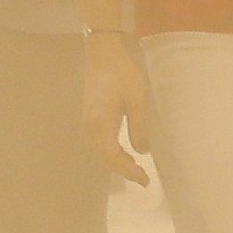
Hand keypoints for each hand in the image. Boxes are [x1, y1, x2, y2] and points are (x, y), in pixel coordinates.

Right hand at [82, 32, 153, 179]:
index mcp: (100, 123)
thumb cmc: (121, 73)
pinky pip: (100, 141)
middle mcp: (90, 126)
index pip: (113, 157)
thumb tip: (142, 152)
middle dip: (123, 170)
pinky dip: (113, 151)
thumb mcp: (136, 100)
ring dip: (118, 162)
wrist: (102, 52)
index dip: (128, 171)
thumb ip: (139, 127)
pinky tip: (125, 152)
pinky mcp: (90, 115)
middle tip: (143, 179)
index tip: (145, 180)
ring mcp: (88, 121)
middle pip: (105, 157)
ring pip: (101, 150)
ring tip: (136, 169)